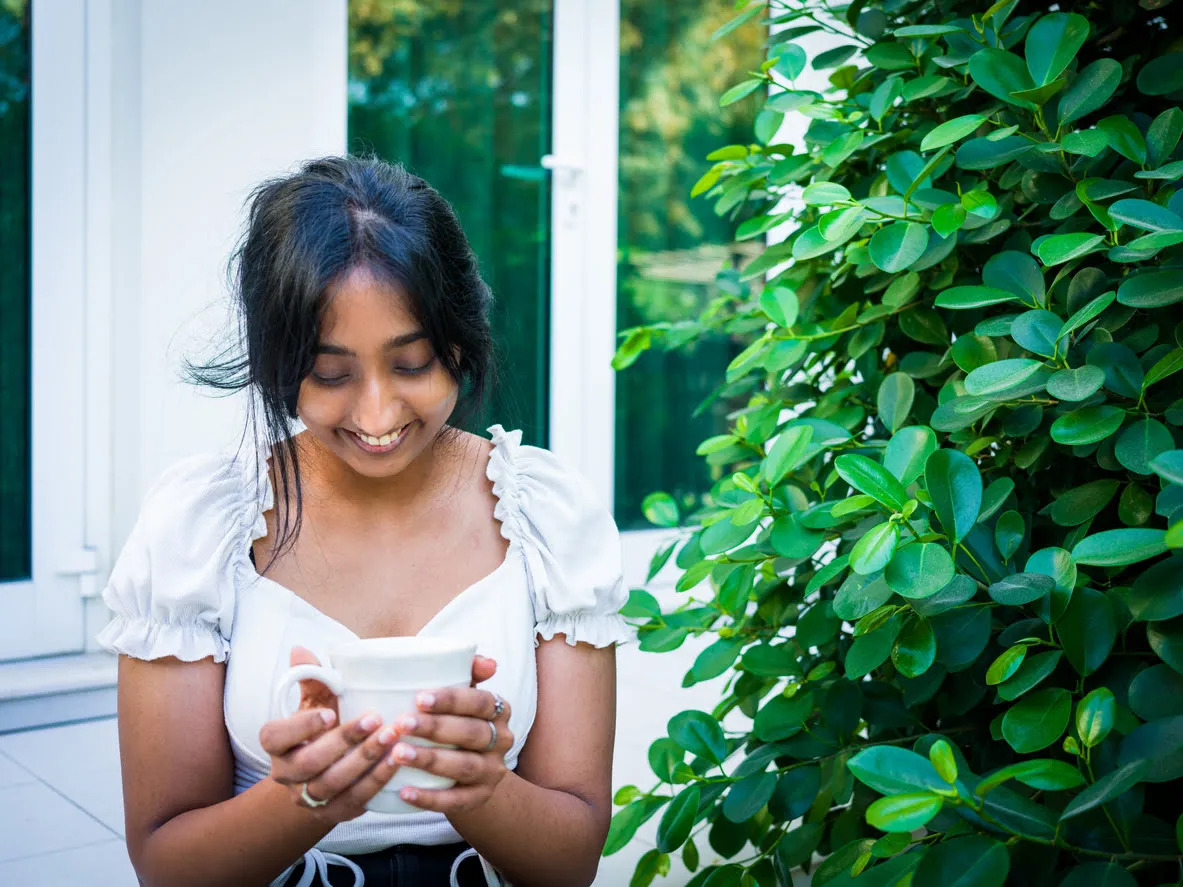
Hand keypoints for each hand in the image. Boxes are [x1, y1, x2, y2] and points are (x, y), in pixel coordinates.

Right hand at [260, 646, 399, 824]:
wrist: (327, 771)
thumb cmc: (323, 725)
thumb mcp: (315, 702)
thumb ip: (312, 678)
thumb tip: (300, 649)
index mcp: (276, 744)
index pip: (275, 737)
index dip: (300, 726)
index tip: (330, 712)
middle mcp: (286, 775)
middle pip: (309, 763)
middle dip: (345, 741)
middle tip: (377, 718)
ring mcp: (308, 798)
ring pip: (333, 784)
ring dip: (366, 760)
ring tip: (394, 736)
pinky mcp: (333, 814)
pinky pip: (355, 801)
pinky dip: (378, 780)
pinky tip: (398, 760)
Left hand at [388, 655, 513, 813]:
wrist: (471, 773)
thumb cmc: (456, 722)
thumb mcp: (461, 697)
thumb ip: (466, 672)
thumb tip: (487, 663)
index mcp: (498, 710)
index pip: (480, 702)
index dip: (452, 700)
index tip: (419, 698)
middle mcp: (501, 740)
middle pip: (472, 733)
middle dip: (436, 728)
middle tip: (401, 724)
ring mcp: (492, 771)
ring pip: (465, 766)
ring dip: (430, 760)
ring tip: (398, 754)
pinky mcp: (479, 798)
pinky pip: (456, 801)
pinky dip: (429, 798)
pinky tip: (404, 792)